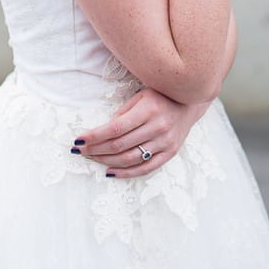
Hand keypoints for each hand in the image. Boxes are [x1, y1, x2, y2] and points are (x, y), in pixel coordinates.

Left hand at [71, 87, 209, 177]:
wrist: (190, 102)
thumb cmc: (160, 95)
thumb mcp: (140, 96)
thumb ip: (123, 113)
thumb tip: (102, 132)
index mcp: (148, 109)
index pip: (115, 128)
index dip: (95, 136)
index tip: (78, 140)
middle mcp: (158, 127)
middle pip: (120, 145)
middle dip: (96, 149)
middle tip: (79, 150)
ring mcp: (165, 142)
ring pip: (130, 158)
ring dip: (107, 161)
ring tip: (91, 158)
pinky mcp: (170, 153)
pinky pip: (145, 168)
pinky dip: (126, 172)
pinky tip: (111, 172)